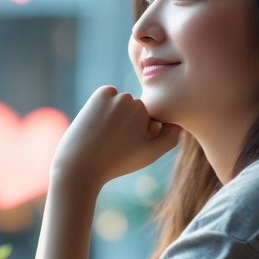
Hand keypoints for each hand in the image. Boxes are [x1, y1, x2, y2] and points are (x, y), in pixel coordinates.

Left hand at [51, 85, 180, 190]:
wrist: (80, 164)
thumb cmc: (117, 162)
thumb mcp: (149, 154)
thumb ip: (170, 137)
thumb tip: (178, 121)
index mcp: (143, 111)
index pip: (151, 118)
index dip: (143, 134)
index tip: (128, 147)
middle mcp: (127, 98)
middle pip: (137, 109)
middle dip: (130, 123)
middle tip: (115, 142)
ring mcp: (111, 94)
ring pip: (123, 104)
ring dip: (118, 115)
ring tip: (105, 134)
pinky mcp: (98, 94)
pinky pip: (111, 96)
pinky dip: (107, 106)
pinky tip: (99, 122)